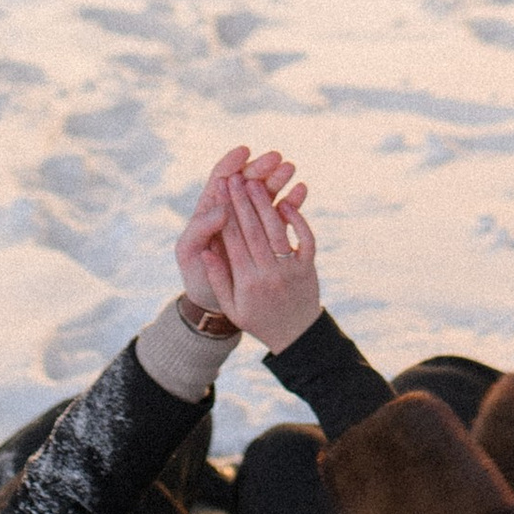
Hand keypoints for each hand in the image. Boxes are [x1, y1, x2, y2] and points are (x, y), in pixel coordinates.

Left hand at [174, 147, 295, 322]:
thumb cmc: (197, 278)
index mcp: (210, 212)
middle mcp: (232, 213)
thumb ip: (200, 228)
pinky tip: (301, 190)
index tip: (244, 151)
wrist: (214, 307)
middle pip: (247, 184)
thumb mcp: (189, 252)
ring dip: (279, 180)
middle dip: (260, 168)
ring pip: (266, 196)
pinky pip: (283, 217)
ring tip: (291, 169)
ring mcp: (252, 225)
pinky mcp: (269, 238)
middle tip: (275, 157)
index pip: (220, 179)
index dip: (231, 164)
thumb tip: (221, 208)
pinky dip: (292, 202)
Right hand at [219, 167, 321, 352]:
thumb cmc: (258, 320)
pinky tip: (286, 201)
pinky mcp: (308, 266)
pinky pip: (305, 238)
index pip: (232, 241)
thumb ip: (219, 279)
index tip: (217, 192)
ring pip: (277, 229)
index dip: (224, 213)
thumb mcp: (232, 307)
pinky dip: (297, 219)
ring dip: (266, 203)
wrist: (297, 336)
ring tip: (255, 181)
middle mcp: (269, 273)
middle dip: (242, 201)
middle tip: (234, 178)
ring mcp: (291, 269)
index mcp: (247, 282)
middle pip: (253, 230)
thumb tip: (205, 253)